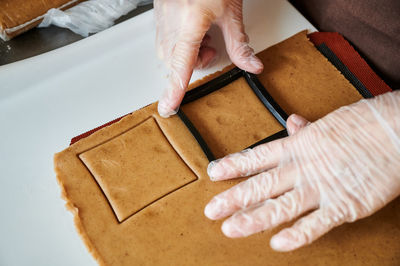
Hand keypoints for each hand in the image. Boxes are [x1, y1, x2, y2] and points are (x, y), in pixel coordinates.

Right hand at [154, 0, 263, 116]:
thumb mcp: (231, 12)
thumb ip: (240, 43)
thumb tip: (252, 66)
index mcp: (190, 22)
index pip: (181, 65)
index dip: (175, 90)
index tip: (169, 107)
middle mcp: (171, 21)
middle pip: (175, 62)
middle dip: (193, 62)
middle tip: (211, 46)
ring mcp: (162, 17)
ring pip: (169, 52)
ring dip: (186, 53)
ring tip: (202, 35)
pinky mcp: (159, 14)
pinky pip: (165, 38)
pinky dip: (179, 42)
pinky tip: (192, 27)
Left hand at [204, 91, 399, 251]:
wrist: (395, 131)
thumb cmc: (363, 126)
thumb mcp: (326, 124)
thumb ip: (305, 130)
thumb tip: (292, 123)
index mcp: (298, 147)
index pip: (258, 158)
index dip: (234, 165)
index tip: (214, 172)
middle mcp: (303, 167)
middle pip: (262, 185)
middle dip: (234, 198)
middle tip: (212, 210)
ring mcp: (321, 187)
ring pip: (281, 206)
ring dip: (255, 218)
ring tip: (232, 228)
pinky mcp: (344, 204)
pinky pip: (316, 224)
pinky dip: (297, 235)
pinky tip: (278, 243)